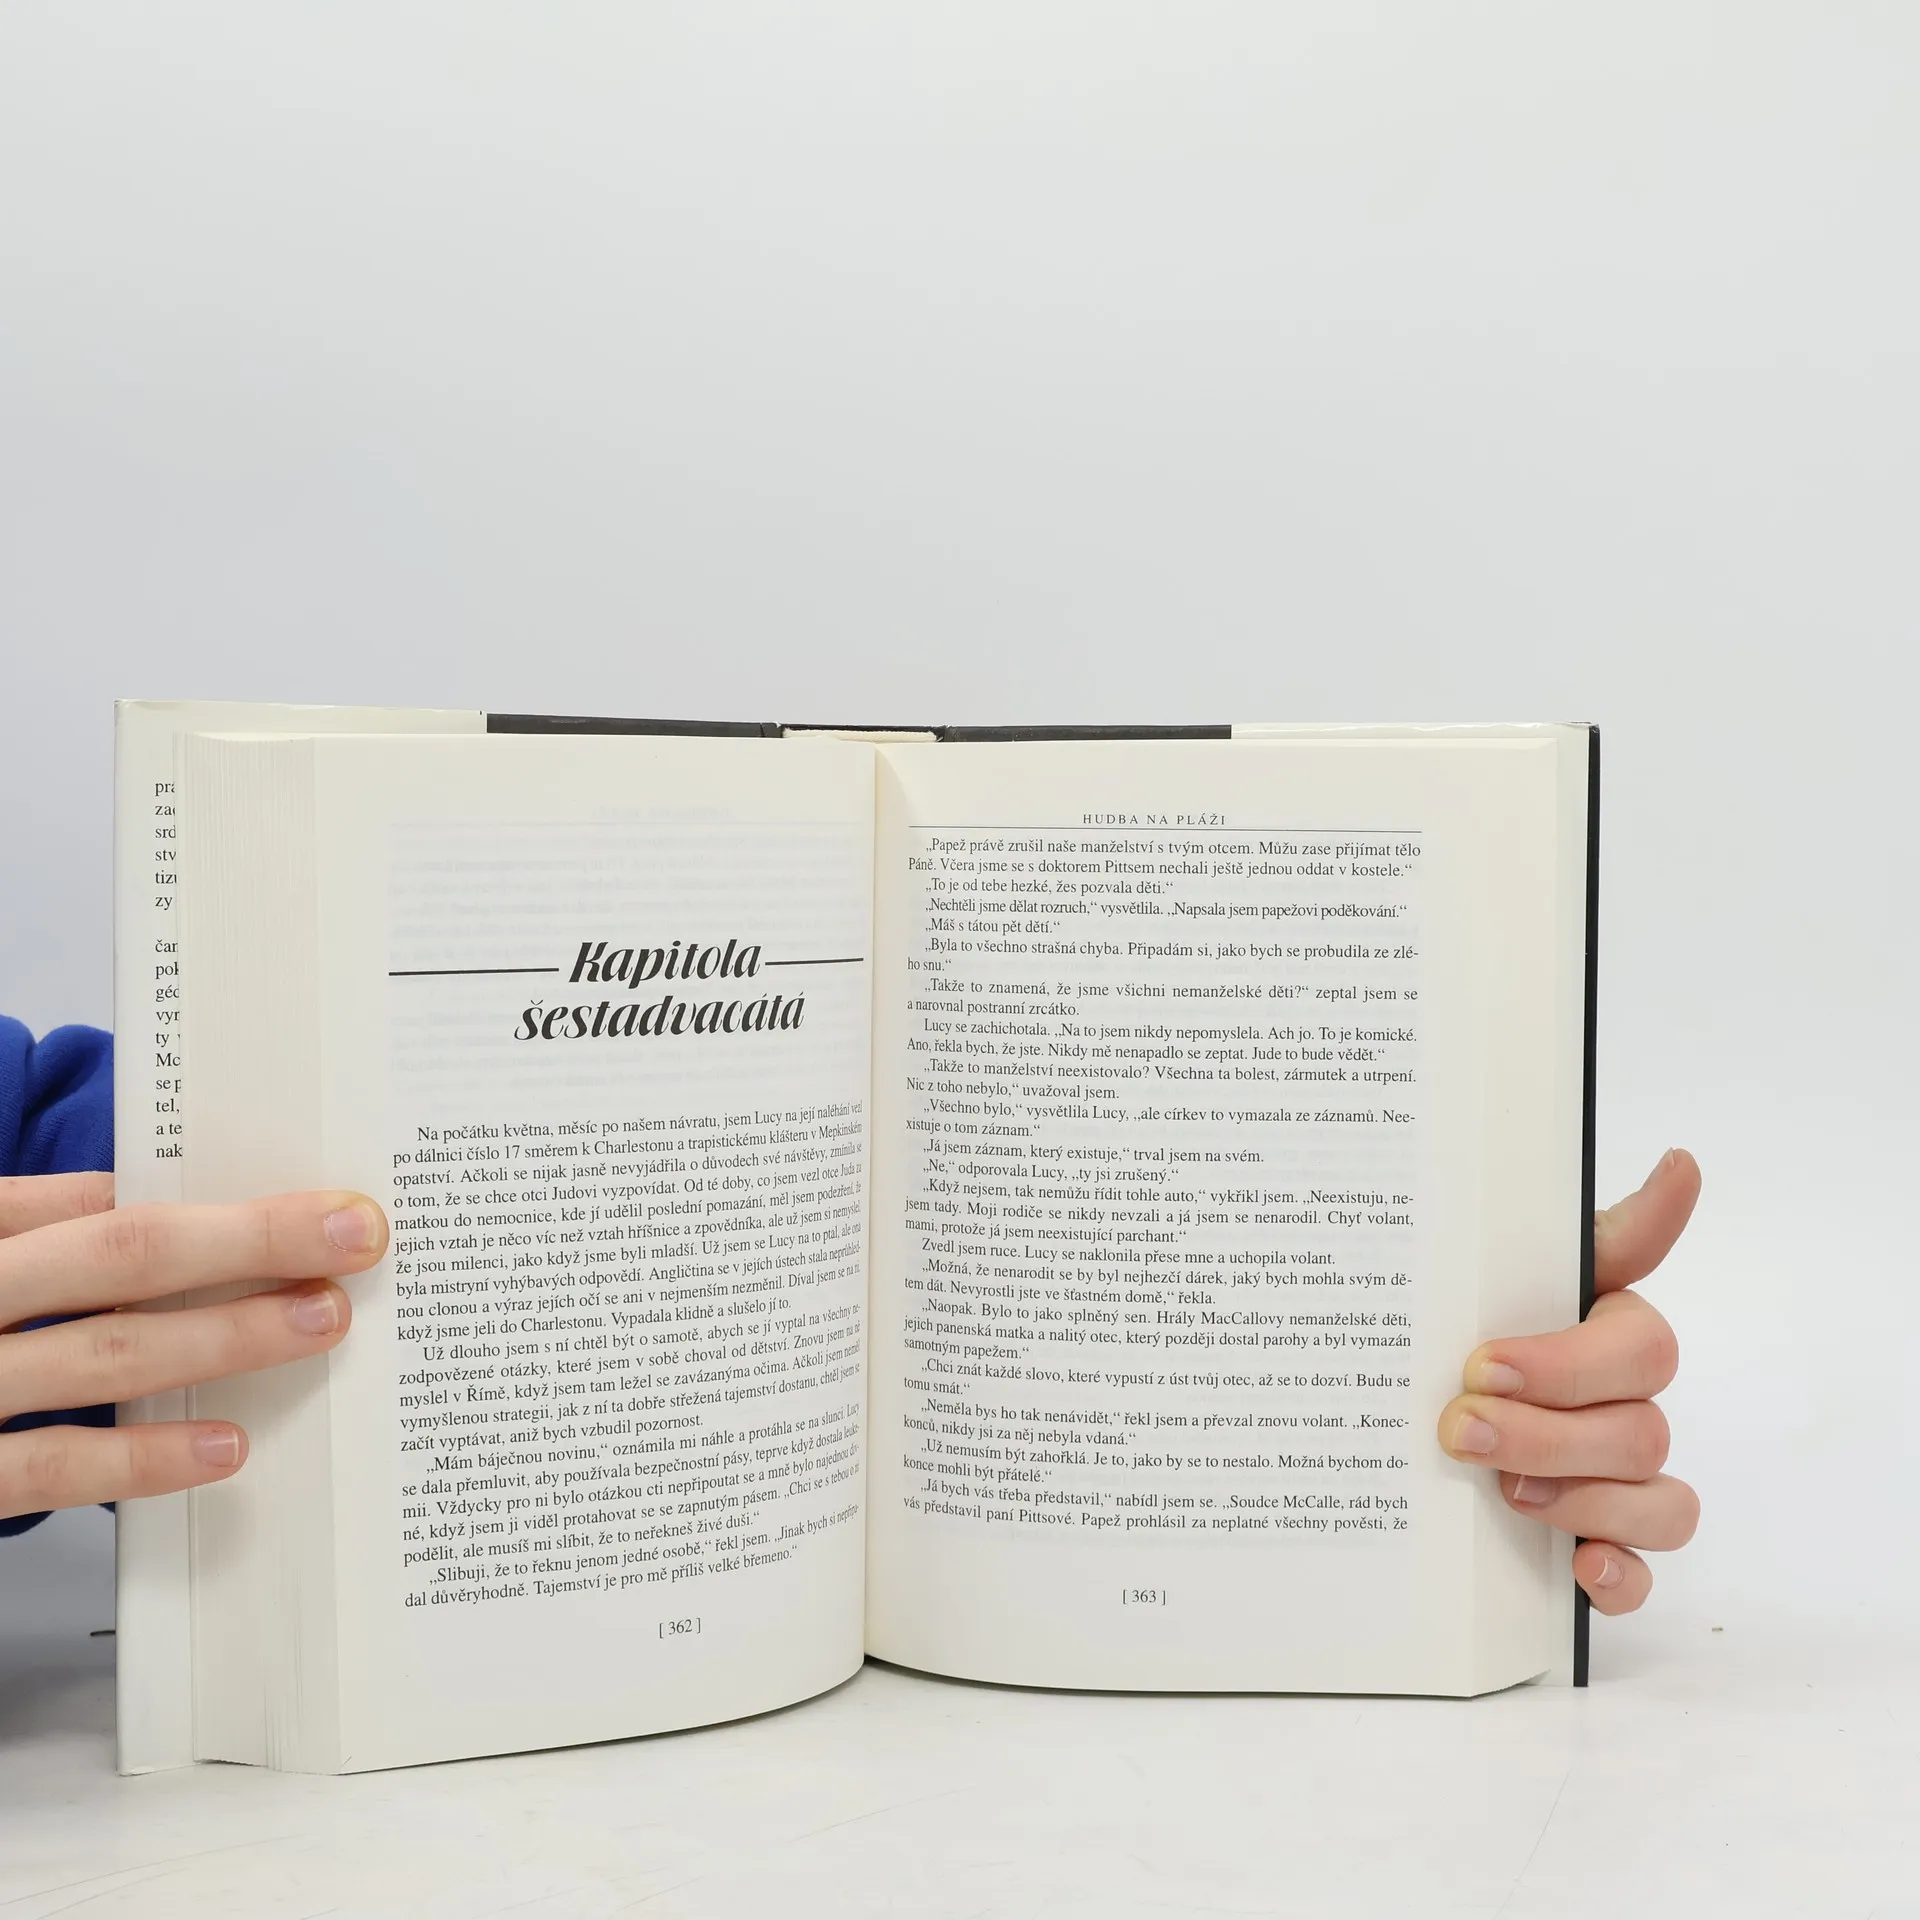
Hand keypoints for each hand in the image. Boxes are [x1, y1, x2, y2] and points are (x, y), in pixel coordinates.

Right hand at [0, 1174, 385, 1519]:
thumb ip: (24, 1219)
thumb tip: (123, 1189)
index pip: (115, 1211)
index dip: (225, 1209)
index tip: (328, 1206)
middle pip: (124, 1259)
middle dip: (252, 1243)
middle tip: (354, 1239)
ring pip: (108, 1355)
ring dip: (225, 1337)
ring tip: (322, 1323)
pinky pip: (55, 1468)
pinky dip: (143, 1458)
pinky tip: (227, 1447)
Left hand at [1438, 1149, 1700, 1613]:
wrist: (1412, 1393)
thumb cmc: (1477, 1315)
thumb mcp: (1512, 1265)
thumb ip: (1600, 1229)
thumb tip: (1682, 1163)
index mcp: (1613, 1336)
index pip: (1642, 1348)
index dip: (1567, 1364)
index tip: (1484, 1364)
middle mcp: (1628, 1408)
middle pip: (1638, 1431)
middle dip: (1545, 1434)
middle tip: (1459, 1425)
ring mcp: (1623, 1482)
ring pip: (1659, 1502)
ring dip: (1582, 1499)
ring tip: (1503, 1490)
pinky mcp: (1603, 1543)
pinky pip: (1645, 1574)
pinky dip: (1620, 1576)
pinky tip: (1578, 1565)